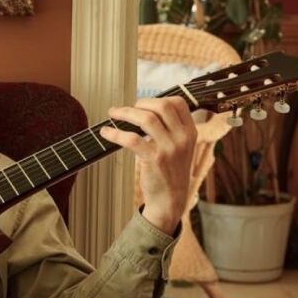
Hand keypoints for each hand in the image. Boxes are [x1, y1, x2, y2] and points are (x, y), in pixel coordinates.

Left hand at [99, 97, 196, 234]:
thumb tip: (144, 110)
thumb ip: (170, 129)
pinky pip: (131, 139)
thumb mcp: (180, 148)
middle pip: (161, 106)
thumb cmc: (170, 171)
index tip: (143, 104)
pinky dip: (115, 133)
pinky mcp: (154, 159)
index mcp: (190, 132)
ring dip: (125, 113)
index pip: (178, 103)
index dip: (158, 98)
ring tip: (113, 114)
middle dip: (140, 103)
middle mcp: (182, 138)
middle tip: (126, 109)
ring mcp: (169, 148)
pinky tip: (106, 133)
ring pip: (146, 119)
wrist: (171, 199)